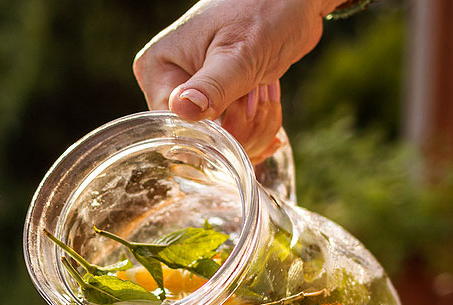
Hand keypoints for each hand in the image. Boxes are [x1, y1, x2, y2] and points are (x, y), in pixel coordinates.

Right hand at [133, 0, 333, 158]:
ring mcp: (193, 95)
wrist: (294, 1)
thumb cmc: (265, 12)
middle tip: (259, 92)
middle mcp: (167, 85)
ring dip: (254, 125)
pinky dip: (258, 125)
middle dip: (240, 127)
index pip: (175, 128)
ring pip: (220, 143)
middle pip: (199, 140)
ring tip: (265, 90)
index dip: (211, 131)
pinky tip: (267, 99)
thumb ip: (212, 85)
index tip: (241, 107)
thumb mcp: (239, 53)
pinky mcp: (215, 102)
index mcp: (158, 70)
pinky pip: (234, 136)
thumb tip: (182, 109)